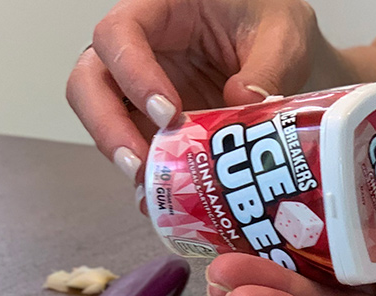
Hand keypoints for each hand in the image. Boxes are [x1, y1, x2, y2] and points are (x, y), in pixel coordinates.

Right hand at [67, 0, 322, 187]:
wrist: (286, 53)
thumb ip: (268, 66)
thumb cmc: (272, 24)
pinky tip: (166, 198)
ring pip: (104, 121)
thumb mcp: (283, 34)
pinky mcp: (152, 124)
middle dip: (106, 126)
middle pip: (89, 82)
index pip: (118, 34)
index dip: (131, 73)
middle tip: (140, 162)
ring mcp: (140, 89)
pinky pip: (137, 150)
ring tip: (153, 189)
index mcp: (159, 11)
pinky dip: (147, 175)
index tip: (167, 112)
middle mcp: (139, 49)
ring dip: (124, 156)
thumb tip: (242, 104)